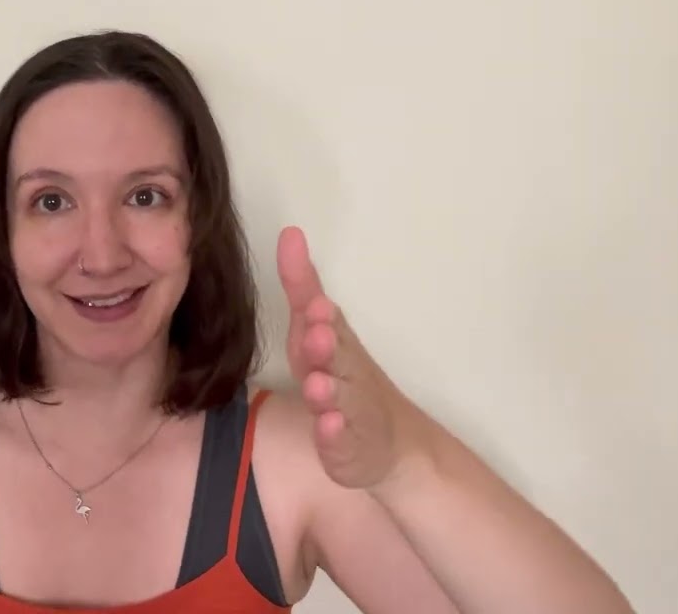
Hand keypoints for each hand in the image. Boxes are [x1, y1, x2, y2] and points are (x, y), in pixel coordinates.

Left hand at [277, 226, 423, 489]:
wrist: (387, 440)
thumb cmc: (340, 374)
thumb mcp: (315, 328)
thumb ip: (302, 286)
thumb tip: (290, 233)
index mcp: (336, 342)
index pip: (325, 321)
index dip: (319, 314)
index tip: (315, 304)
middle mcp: (348, 372)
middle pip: (338, 358)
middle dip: (327, 346)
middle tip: (318, 334)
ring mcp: (350, 410)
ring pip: (340, 399)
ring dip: (329, 390)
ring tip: (318, 385)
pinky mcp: (347, 444)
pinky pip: (340, 439)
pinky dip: (335, 434)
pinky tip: (328, 428)